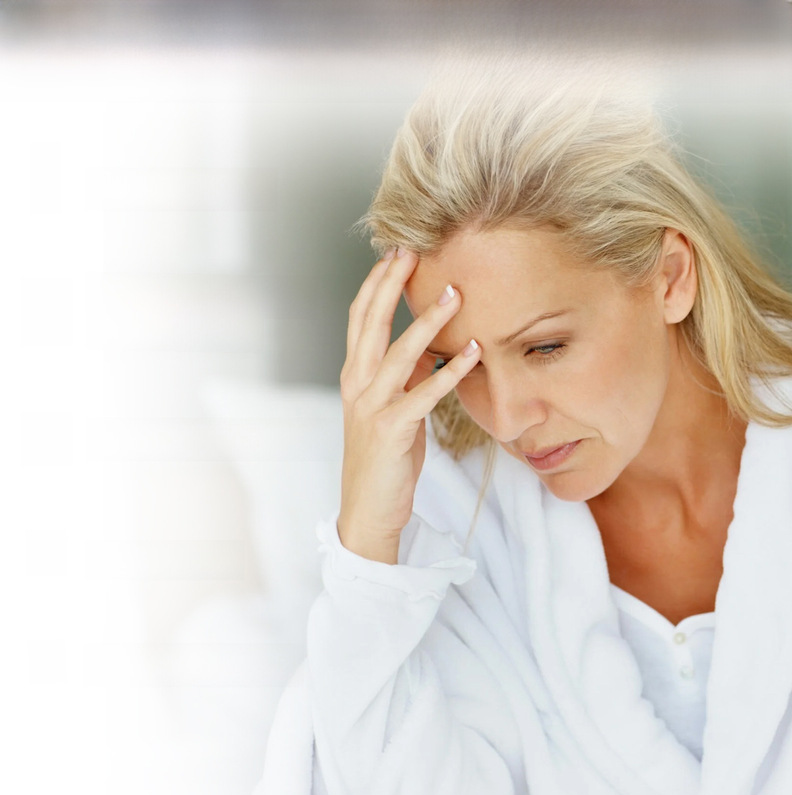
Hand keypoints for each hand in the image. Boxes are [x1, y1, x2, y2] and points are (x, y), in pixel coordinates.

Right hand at [337, 248, 481, 563]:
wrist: (368, 509)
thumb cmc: (383, 459)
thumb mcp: (393, 410)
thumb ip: (406, 379)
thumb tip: (430, 351)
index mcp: (354, 376)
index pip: (360, 318)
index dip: (375, 284)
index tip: (396, 254)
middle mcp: (357, 384)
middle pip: (371, 323)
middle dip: (391, 284)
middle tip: (413, 251)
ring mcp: (371, 406)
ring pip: (398, 353)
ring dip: (428, 322)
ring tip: (455, 295)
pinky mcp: (391, 430)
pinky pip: (424, 393)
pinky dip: (450, 371)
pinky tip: (474, 353)